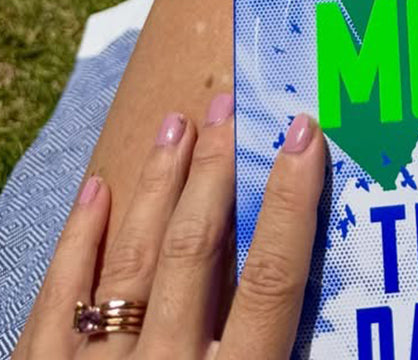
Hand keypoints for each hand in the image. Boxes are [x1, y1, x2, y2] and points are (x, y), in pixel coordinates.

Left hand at [15, 94, 324, 358]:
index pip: (273, 278)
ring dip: (158, 186)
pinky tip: (97, 190)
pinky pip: (60, 299)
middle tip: (226, 107)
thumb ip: (280, 351)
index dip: (290, 201)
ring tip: (176, 125)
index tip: (303, 135)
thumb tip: (331, 306)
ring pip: (133, 259)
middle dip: (215, 170)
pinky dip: (78, 241)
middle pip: (196, 248)